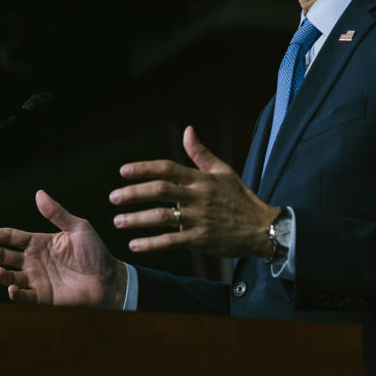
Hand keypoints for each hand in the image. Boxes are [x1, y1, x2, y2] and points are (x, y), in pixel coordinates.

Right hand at [0, 190, 126, 307]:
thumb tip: (39, 193)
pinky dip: (15, 294)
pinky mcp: (43, 296)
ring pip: (11, 277)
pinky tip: (12, 288)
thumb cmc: (95, 252)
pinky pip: (24, 296)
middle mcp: (34, 260)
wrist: (109, 278)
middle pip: (5, 256)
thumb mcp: (78, 228)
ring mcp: (37, 279)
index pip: (11, 237)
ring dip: (1, 275)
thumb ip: (57, 214)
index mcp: (40, 242)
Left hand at [109, 126, 277, 257]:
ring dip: (137, 219)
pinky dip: (152, 244)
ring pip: (163, 217)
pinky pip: (172, 241)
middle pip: (160, 190)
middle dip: (134, 193)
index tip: (123, 172)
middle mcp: (198, 197)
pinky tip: (135, 245)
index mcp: (201, 179)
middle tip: (113, 198)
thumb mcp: (223, 171)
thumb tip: (187, 129)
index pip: (168, 168)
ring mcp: (199, 219)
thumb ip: (201, 153)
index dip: (144, 168)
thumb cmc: (239, 198)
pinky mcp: (201, 240)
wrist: (261, 228)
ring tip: (118, 221)